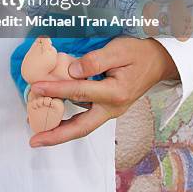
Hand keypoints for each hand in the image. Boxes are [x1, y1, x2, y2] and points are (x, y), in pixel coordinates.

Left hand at [29, 37, 178, 147]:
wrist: (158, 62)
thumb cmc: (138, 53)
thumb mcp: (119, 50)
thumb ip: (95, 61)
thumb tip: (72, 71)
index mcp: (115, 93)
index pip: (79, 91)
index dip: (55, 89)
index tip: (36, 87)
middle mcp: (112, 107)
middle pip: (81, 127)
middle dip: (56, 136)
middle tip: (35, 141)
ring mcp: (110, 110)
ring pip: (82, 126)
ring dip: (61, 130)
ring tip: (38, 131)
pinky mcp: (107, 108)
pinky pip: (85, 117)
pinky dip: (69, 120)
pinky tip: (55, 116)